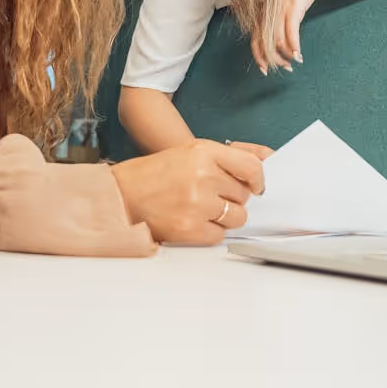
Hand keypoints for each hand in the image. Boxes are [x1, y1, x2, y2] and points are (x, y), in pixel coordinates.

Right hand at [112, 140, 264, 244]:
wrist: (120, 195)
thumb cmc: (154, 174)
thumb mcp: (190, 152)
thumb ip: (226, 157)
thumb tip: (266, 161)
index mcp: (203, 152)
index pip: (251, 166)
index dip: (258, 179)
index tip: (257, 186)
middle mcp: (203, 176)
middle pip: (244, 194)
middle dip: (233, 196)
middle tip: (211, 194)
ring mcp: (197, 203)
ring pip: (237, 216)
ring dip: (226, 216)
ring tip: (203, 208)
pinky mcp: (190, 228)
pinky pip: (221, 235)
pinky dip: (211, 231)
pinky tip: (194, 220)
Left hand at [251, 0, 318, 73]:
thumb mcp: (281, 8)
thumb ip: (277, 23)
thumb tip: (279, 43)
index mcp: (263, 14)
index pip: (255, 40)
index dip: (258, 56)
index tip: (264, 69)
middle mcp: (267, 14)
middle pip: (265, 43)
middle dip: (274, 60)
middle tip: (284, 69)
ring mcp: (278, 11)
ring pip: (277, 40)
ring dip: (286, 55)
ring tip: (294, 62)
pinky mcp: (292, 7)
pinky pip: (291, 31)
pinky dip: (294, 46)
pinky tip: (298, 55)